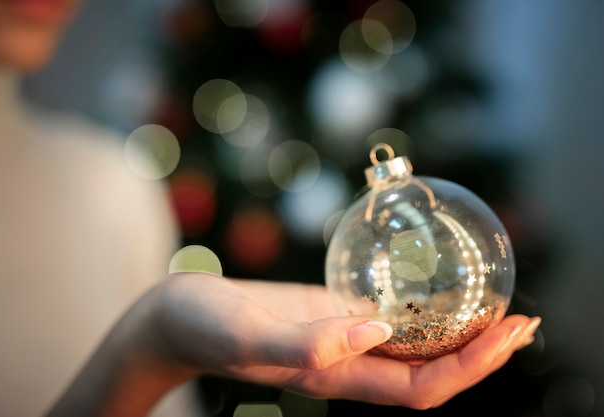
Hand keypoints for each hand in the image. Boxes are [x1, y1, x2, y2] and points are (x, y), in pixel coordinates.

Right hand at [152, 273, 539, 408]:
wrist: (179, 315)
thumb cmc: (205, 327)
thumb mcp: (248, 334)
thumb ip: (306, 342)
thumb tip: (376, 332)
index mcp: (335, 376)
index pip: (421, 389)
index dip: (470, 370)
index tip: (509, 337)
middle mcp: (348, 362)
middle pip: (430, 371)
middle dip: (482, 352)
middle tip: (525, 320)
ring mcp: (341, 337)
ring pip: (413, 346)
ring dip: (459, 330)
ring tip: (498, 307)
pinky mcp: (330, 311)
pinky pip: (388, 318)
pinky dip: (421, 308)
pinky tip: (437, 289)